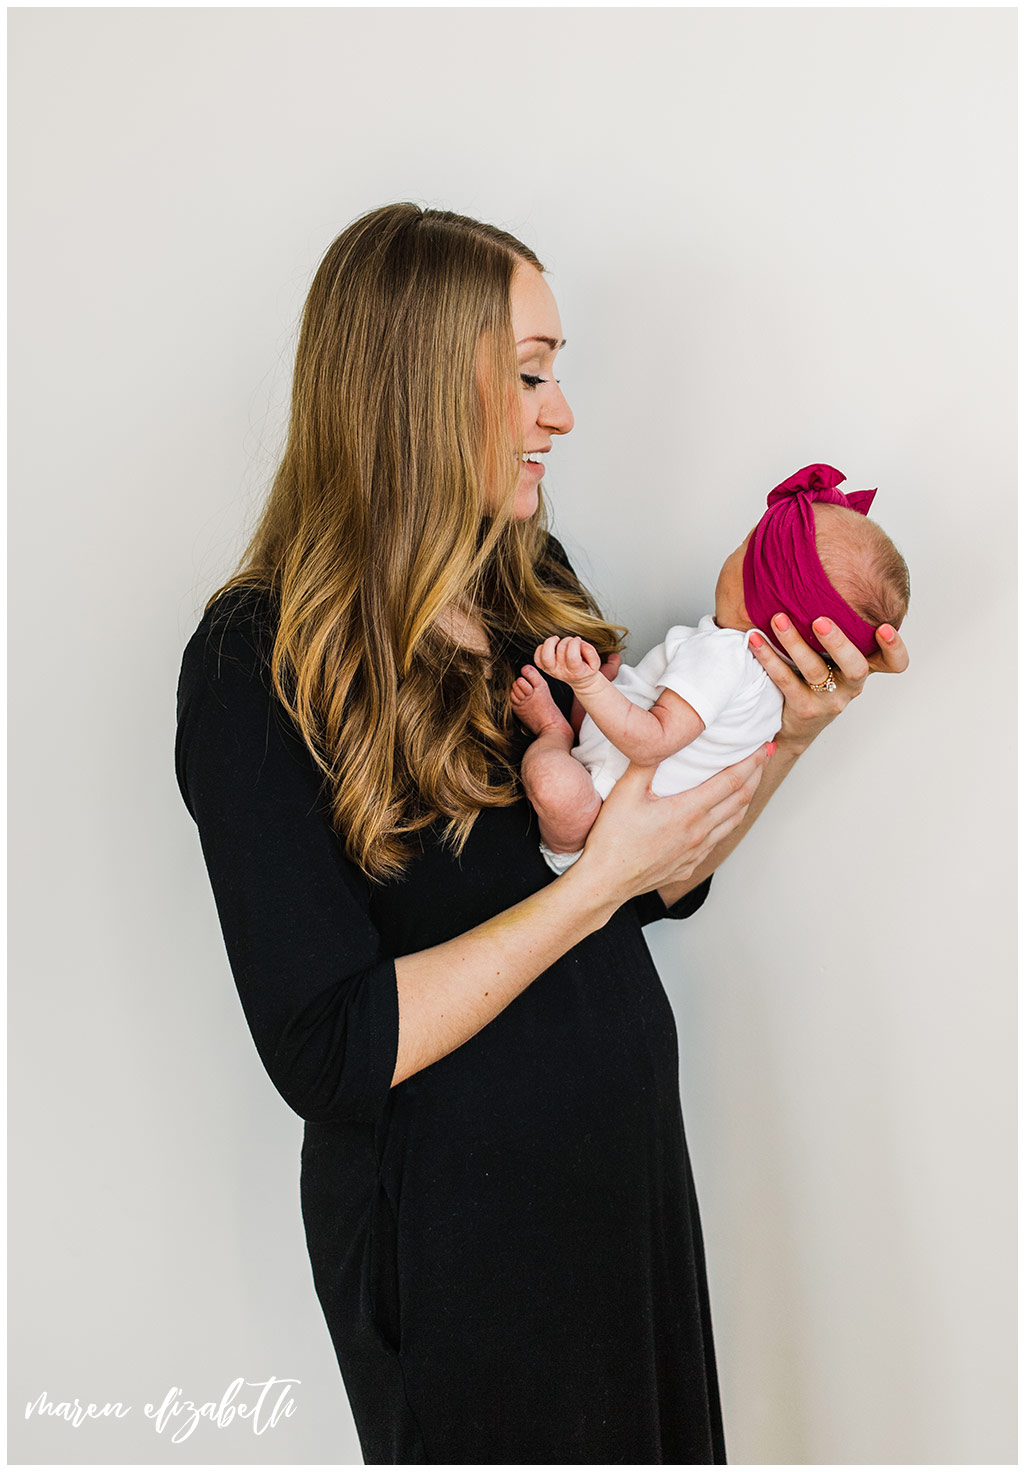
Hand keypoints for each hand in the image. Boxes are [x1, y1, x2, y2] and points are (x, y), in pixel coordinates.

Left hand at [534, 634, 602, 688]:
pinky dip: (541, 648)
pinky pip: (537, 657)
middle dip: (567, 640)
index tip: (578, 640)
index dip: (575, 644)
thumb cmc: (587, 669)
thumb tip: (580, 643)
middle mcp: (561, 671)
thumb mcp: (596, 662)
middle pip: (560, 651)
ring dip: (550, 642)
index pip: (572, 656)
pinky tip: (551, 646)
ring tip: (557, 640)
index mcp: (575, 671)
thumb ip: (590, 652)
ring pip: (545, 655)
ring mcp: (551, 670)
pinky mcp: (545, 667)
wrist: (581, 681)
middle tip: (572, 641)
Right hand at [576, 745, 772, 904]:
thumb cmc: (612, 839)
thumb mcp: (625, 792)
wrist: (605, 881)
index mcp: (688, 811)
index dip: (750, 763)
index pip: (731, 782)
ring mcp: (696, 851)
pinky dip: (728, 822)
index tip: (761, 747)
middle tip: (763, 757)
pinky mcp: (689, 865)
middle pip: (740, 800)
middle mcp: (699, 832)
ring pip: (733, 822)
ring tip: (750, 783)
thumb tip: (660, 737)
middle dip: (755, 776)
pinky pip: (717, 840)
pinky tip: (723, 816)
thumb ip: (645, 762)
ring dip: (746, 799)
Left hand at [749, 615, 908, 754]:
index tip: (884, 626)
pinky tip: (754, 638)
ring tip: (778, 619)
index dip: (894, 647)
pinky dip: (768, 656)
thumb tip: (814, 569)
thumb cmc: (815, 676)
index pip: (894, 663)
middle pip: (855, 666)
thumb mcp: (834, 655)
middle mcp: (851, 685)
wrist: (794, 723)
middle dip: (839, 642)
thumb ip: (838, 625)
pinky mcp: (804, 709)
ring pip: (815, 671)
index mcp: (863, 667)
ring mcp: (829, 700)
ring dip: (795, 643)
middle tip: (820, 621)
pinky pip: (785, 680)